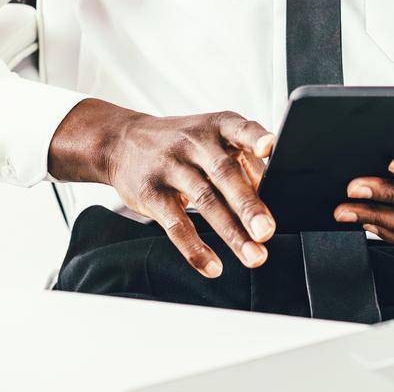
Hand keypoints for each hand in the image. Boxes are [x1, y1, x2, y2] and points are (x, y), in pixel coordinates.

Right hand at [49, 99, 276, 278]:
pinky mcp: (152, 193)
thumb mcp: (211, 137)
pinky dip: (195, 248)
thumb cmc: (180, 142)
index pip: (241, 128)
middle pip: (224, 174)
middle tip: (266, 231)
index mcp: (218, 126)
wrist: (123, 141)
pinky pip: (176, 224)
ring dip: (231, 232)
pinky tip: (212, 266)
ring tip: (253, 255)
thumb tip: (271, 194)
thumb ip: (243, 161)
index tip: (270, 147)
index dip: (256, 137)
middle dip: (248, 204)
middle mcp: (195, 142)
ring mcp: (171, 167)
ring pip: (204, 201)